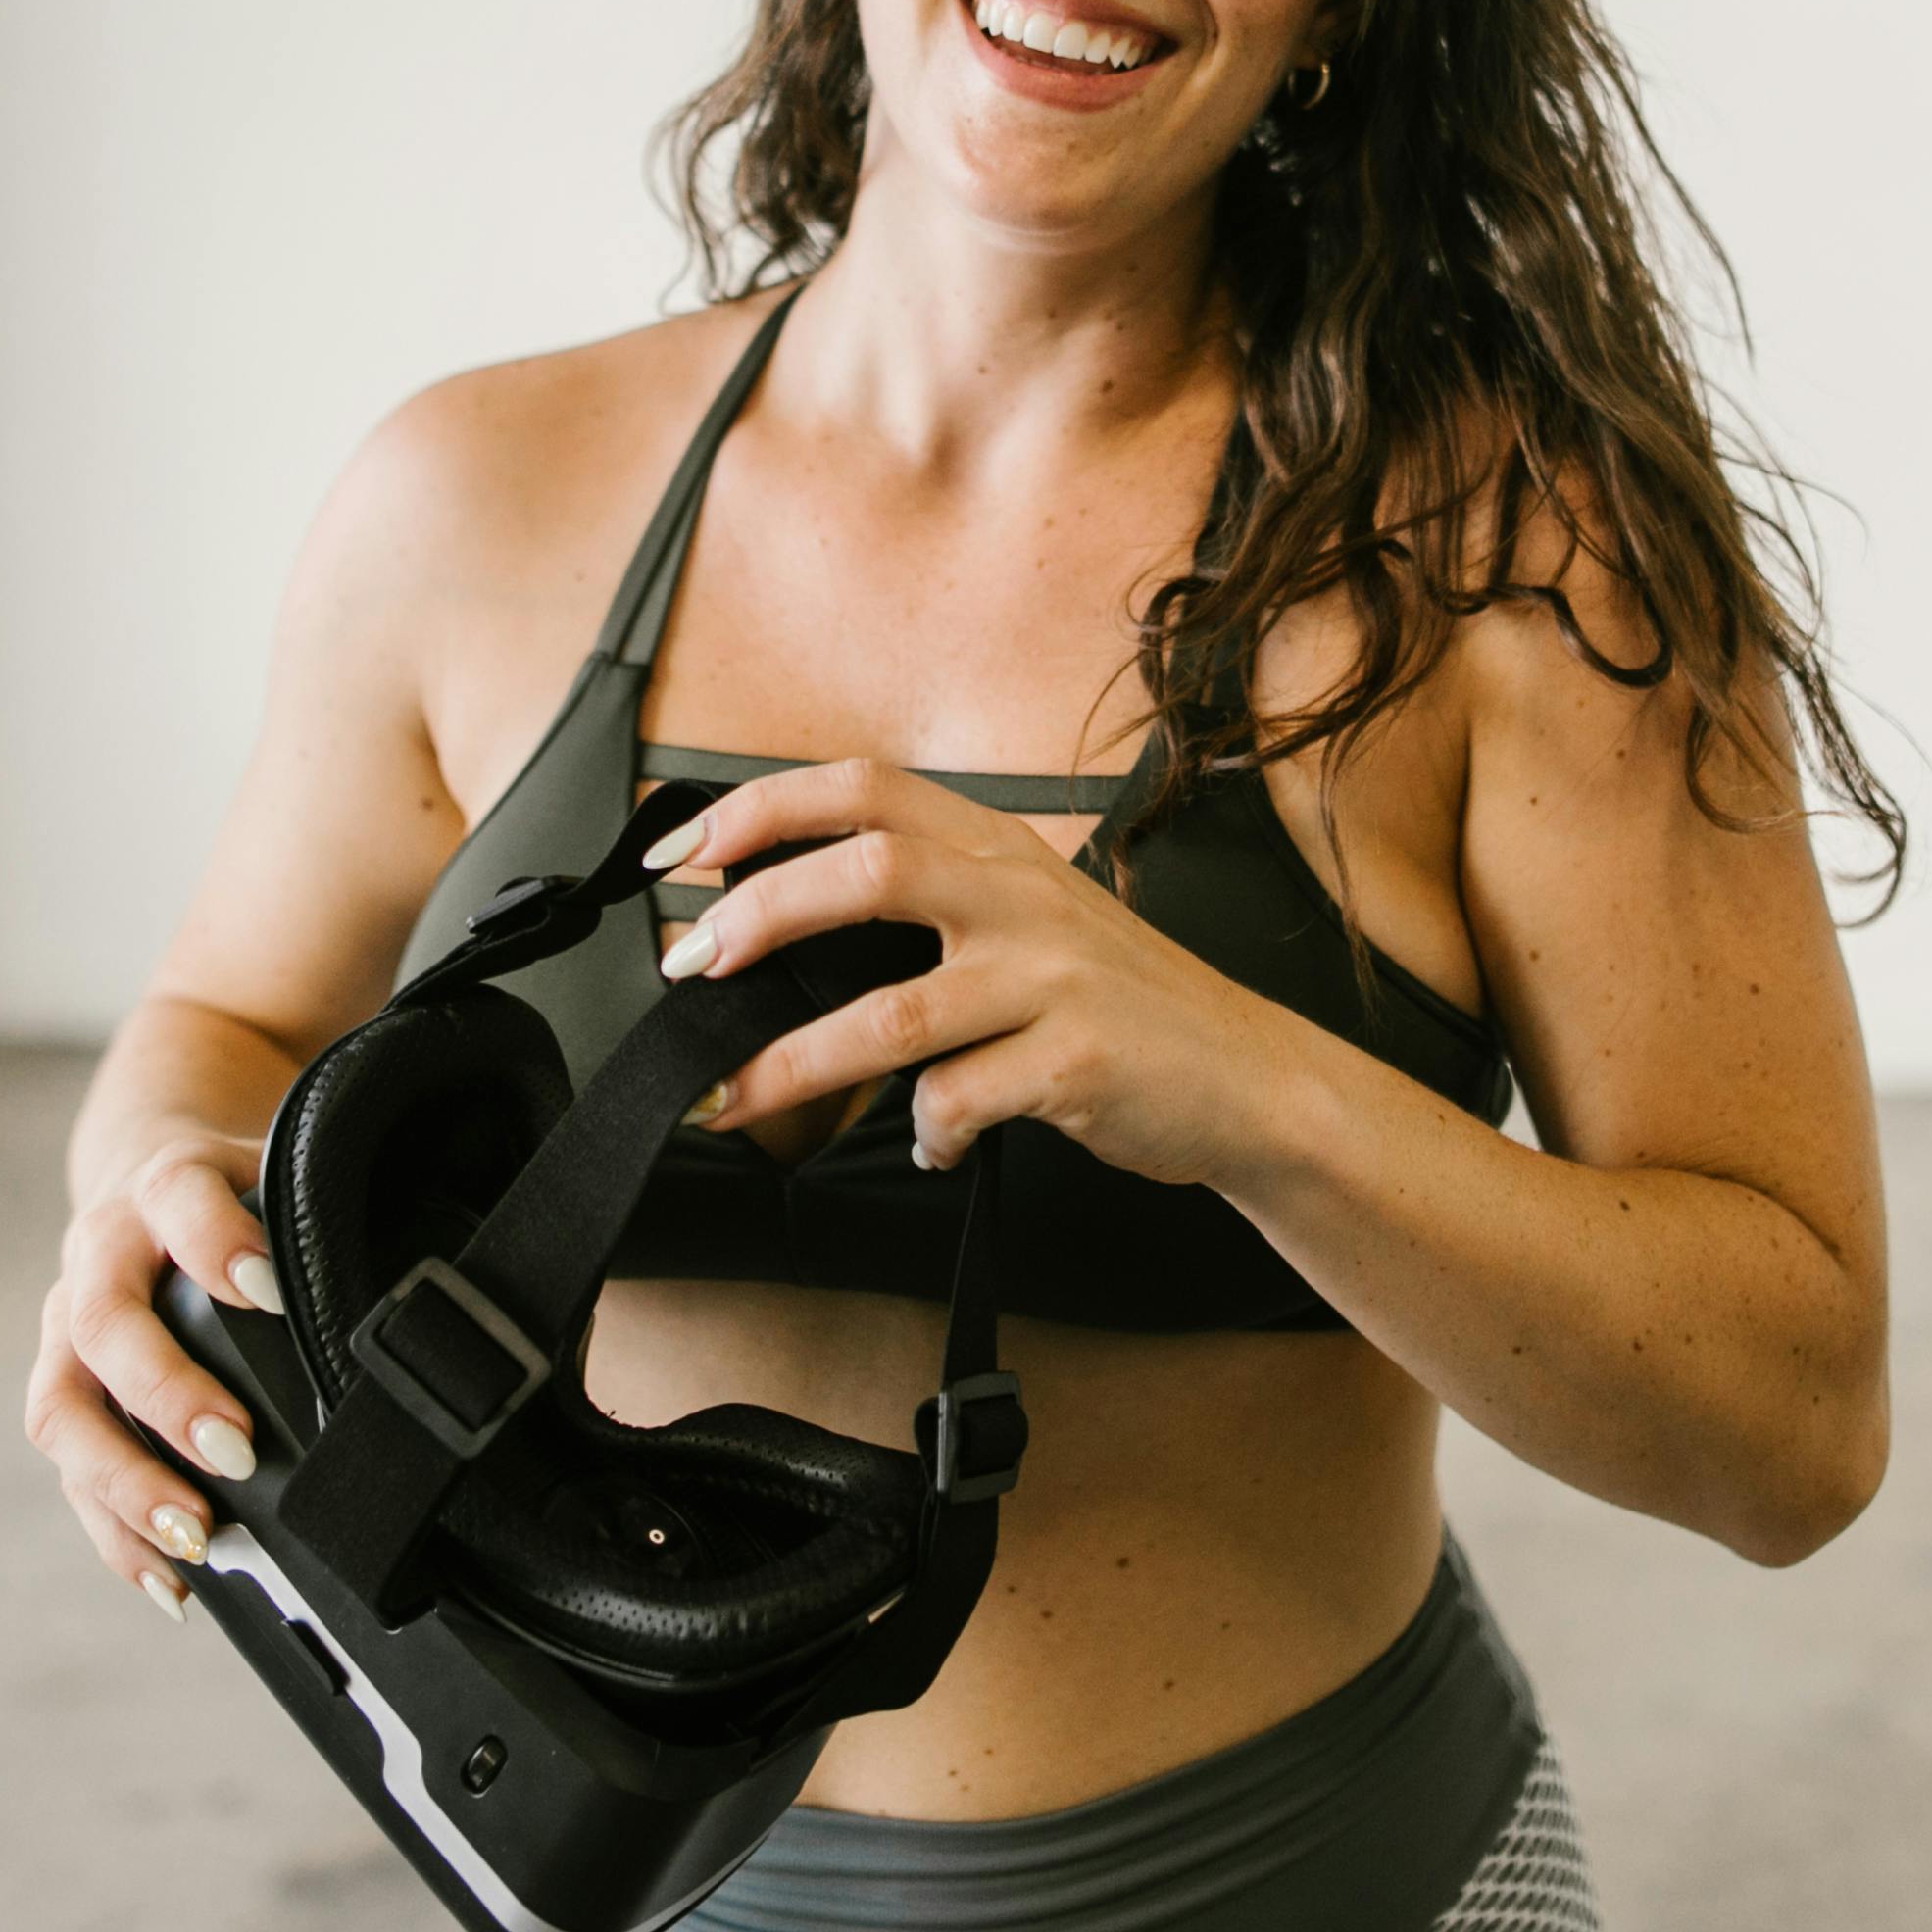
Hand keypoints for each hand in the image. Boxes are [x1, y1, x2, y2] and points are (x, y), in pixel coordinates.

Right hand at [23, 1124, 285, 1620]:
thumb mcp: (272, 1184)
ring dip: (125, 1481)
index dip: (216, 1244)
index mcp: (164, 1186)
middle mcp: (100, 1255)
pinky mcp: (63, 1392)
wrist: (137, 1182)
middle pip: (106, 1324)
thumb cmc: (228, 1200)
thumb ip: (316, 1228)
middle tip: (234, 1451)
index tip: (270, 1292)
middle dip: (168, 1394)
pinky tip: (169, 1576)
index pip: (180, 1201)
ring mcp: (65, 1329)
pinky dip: (114, 1532)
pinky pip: (68, 1472)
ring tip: (194, 1534)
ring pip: (61, 1409)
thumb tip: (415, 1307)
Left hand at [657, 759, 1317, 1188]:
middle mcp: (1021, 898)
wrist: (1248, 1076)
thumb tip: (780, 917)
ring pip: (889, 1016)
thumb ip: (933, 898)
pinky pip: (957, 1104)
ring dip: (791, 1065)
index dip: (763, 808)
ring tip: (732, 1098)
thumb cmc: (1120, 1000)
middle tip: (687, 971)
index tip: (683, 850)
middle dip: (756, 920)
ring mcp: (1050, 981)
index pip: (865, 787)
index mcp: (998, 848)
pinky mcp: (1074, 1065)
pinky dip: (925, 1134)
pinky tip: (932, 1144)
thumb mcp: (1031, 915)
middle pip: (866, 873)